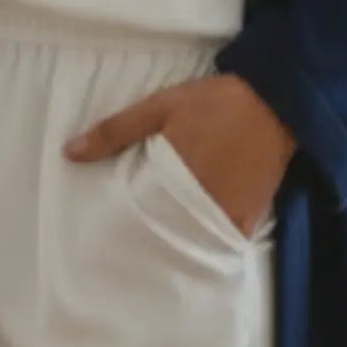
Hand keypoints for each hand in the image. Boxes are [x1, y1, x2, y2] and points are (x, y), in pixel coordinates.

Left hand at [64, 74, 295, 239]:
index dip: (122, 227)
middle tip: (126, 244)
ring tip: (156, 241)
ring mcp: (227, 217)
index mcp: (174, 181)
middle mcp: (201, 207)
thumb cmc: (215, 103)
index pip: (138, 219)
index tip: (105, 234)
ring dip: (175, 240)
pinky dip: (205, 238)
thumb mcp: (160, 106)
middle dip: (147, 238)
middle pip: (164, 236)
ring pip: (191, 240)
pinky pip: (219, 239)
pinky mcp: (248, 218)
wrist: (277, 102)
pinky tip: (191, 234)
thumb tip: (69, 153)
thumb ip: (115, 131)